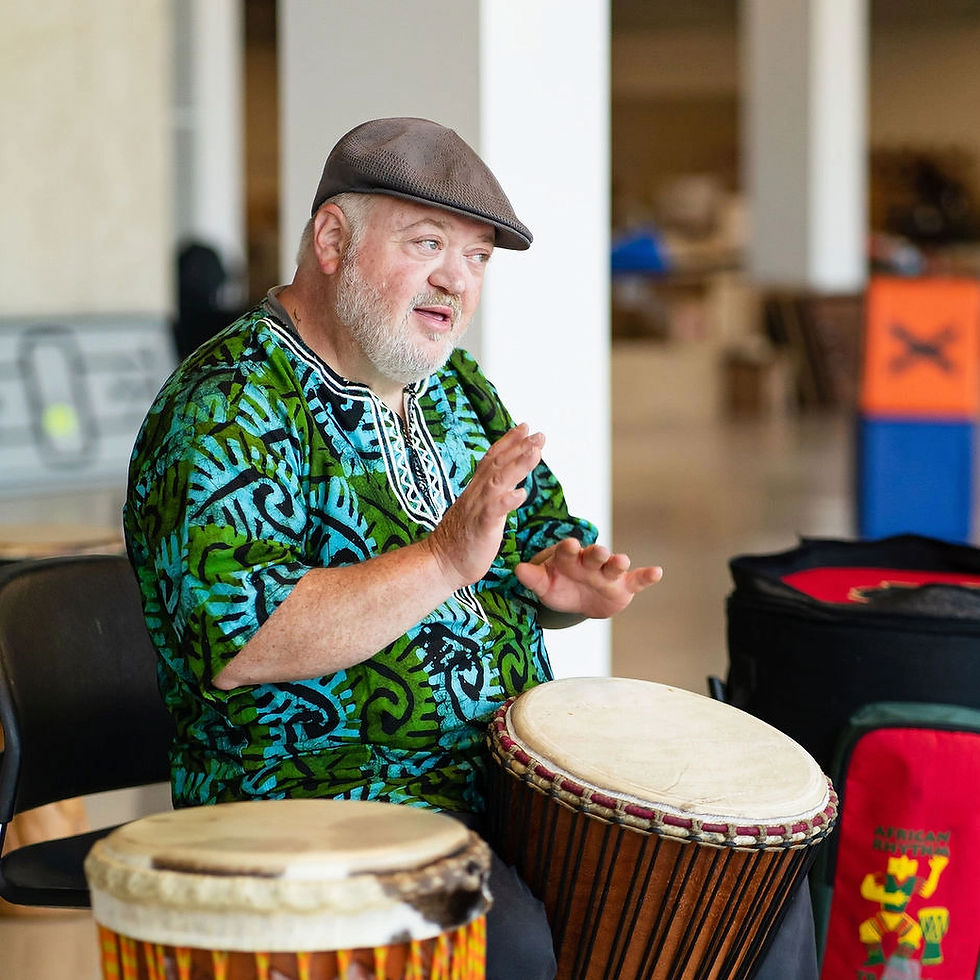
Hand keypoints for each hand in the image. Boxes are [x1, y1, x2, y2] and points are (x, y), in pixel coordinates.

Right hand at [426, 423, 544, 587]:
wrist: (440, 563)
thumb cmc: (462, 541)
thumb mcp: (479, 512)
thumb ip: (493, 497)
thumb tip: (511, 487)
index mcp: (477, 490)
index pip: (493, 459)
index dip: (509, 442)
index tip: (525, 427)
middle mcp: (477, 494)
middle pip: (498, 464)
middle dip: (519, 447)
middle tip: (539, 434)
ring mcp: (478, 509)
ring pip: (498, 481)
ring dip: (518, 465)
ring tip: (536, 452)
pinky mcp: (480, 527)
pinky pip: (493, 511)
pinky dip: (507, 500)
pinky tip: (521, 493)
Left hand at [515, 538, 661, 619]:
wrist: (579, 601)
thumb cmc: (560, 587)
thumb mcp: (544, 586)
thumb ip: (533, 578)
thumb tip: (517, 569)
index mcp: (569, 558)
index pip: (568, 551)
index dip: (568, 549)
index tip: (568, 545)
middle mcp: (590, 562)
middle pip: (594, 555)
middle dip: (596, 553)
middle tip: (599, 551)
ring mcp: (608, 574)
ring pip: (614, 566)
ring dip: (618, 563)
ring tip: (622, 561)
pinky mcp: (624, 586)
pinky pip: (637, 580)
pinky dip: (647, 576)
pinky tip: (657, 572)